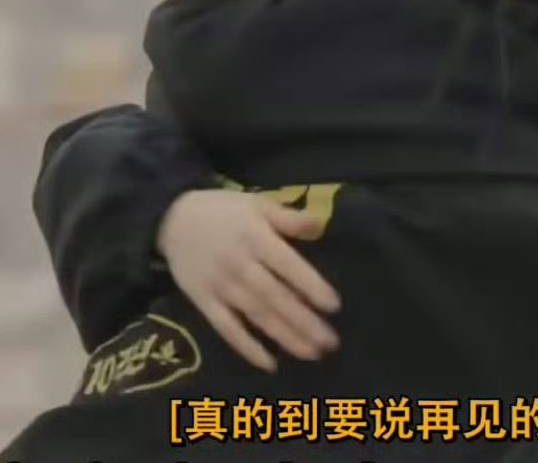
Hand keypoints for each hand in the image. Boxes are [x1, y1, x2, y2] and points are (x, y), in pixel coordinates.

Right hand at [156, 190, 340, 371]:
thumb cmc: (225, 211)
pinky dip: (247, 347)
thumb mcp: (258, 203)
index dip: (311, 286)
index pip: (288, 266)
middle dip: (304, 321)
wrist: (173, 220)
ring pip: (257, 316)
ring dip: (285, 337)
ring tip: (312, 354)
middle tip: (330, 342)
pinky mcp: (204, 303)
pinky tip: (270, 364)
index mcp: (256, 238)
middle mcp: (240, 265)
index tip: (334, 306)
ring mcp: (221, 287)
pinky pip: (227, 329)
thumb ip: (289, 218)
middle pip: (275, 297)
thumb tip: (321, 226)